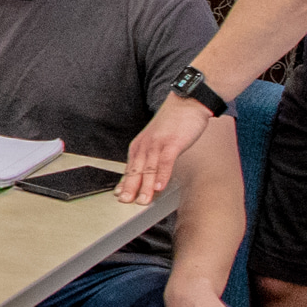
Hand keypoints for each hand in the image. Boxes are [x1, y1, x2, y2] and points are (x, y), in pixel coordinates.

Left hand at [117, 91, 212, 206]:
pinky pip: (165, 161)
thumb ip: (151, 157)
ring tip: (143, 201)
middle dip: (130, 188)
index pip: (130, 168)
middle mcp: (145, 145)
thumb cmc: (174, 123)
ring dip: (145, 186)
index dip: (124, 183)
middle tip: (125, 203)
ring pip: (149, 168)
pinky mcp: (172, 143)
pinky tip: (160, 186)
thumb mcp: (157, 141)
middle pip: (136, 170)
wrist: (187, 103)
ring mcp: (158, 144)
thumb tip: (148, 176)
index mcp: (140, 146)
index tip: (119, 197)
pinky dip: (162, 174)